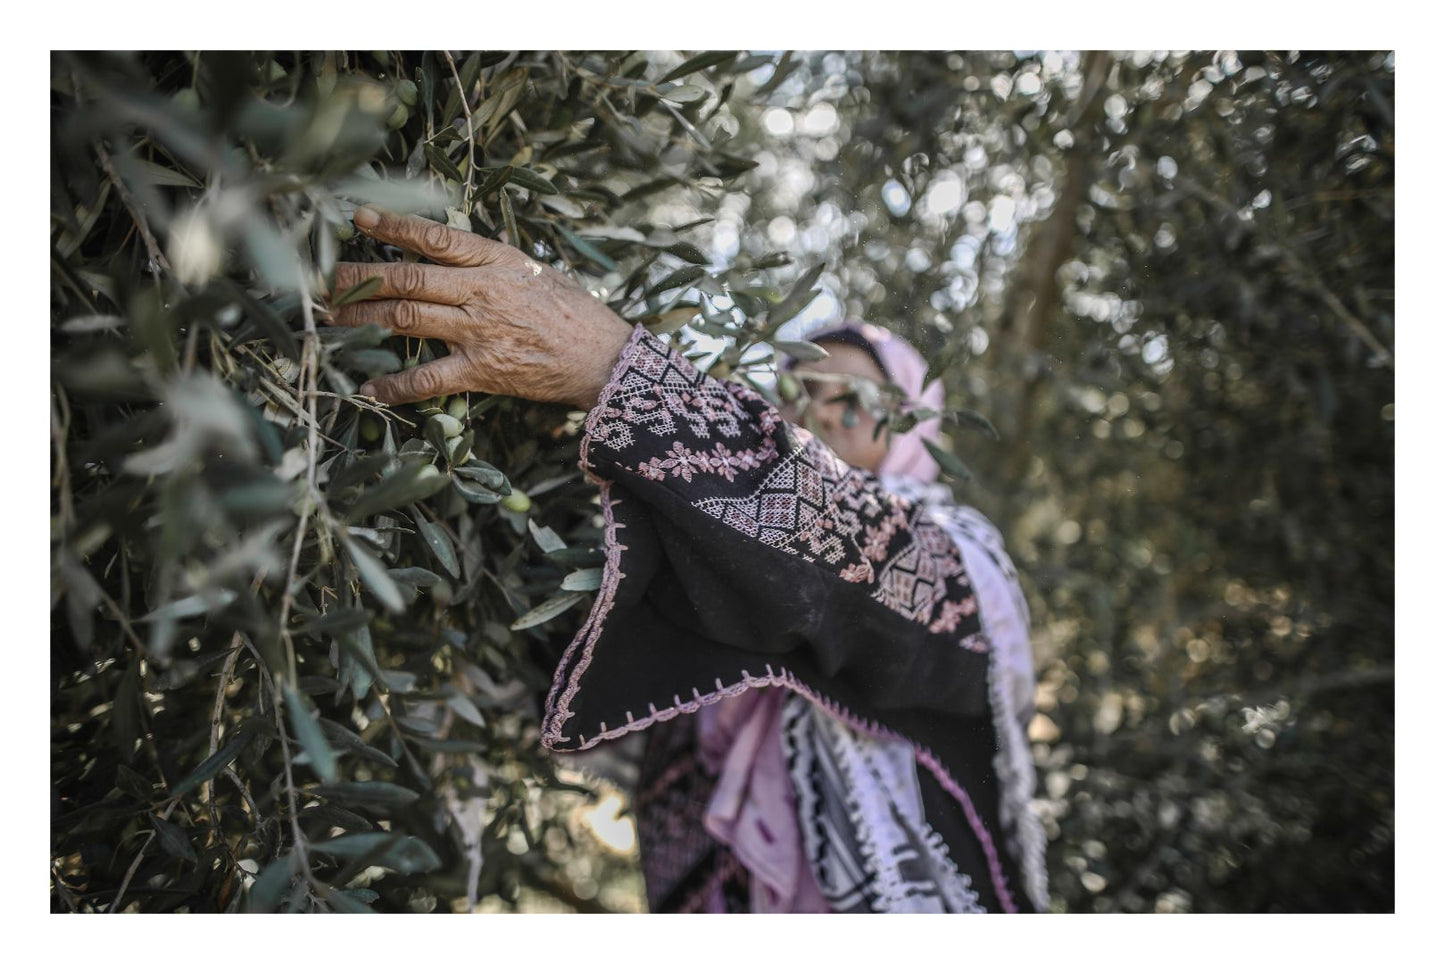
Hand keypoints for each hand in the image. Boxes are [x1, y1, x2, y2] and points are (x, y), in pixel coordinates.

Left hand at [326, 207, 633, 408]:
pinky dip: (396, 385)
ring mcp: (479, 332)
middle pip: (407, 279)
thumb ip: (490, 264)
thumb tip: (449, 255)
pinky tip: (370, 388)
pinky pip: (429, 378)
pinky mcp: (483, 371)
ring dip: (363, 320)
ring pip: (407, 321)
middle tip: (323, 280)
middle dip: (360, 278)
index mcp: (496, 261)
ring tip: (332, 321)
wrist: (605, 358)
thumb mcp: (534, 272)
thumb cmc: (573, 313)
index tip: (358, 217)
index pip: (435, 237)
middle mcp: (482, 292)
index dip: (393, 226)